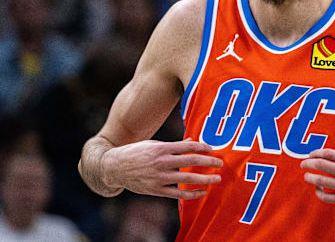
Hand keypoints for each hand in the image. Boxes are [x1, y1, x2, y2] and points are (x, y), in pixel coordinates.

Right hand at [101, 138, 222, 199]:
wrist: (113, 167)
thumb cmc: (135, 152)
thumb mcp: (152, 144)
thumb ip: (173, 145)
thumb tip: (192, 140)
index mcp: (161, 148)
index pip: (188, 146)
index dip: (202, 147)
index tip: (212, 149)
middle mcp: (162, 162)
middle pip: (191, 161)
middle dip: (209, 162)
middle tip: (221, 163)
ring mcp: (159, 177)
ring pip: (188, 179)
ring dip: (205, 179)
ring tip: (217, 179)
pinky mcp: (157, 190)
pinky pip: (179, 194)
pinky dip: (192, 193)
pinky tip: (202, 191)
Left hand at [300, 144, 334, 214]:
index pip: (328, 153)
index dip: (316, 153)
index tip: (311, 154)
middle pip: (321, 165)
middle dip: (308, 163)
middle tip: (303, 164)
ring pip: (321, 180)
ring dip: (310, 177)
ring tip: (307, 176)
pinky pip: (327, 197)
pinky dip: (319, 192)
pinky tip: (319, 189)